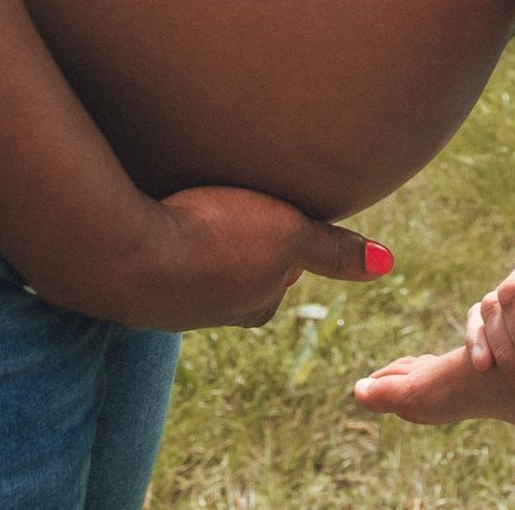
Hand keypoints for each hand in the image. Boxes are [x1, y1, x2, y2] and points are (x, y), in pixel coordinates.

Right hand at [78, 181, 392, 332]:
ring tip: (197, 204)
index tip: (274, 213)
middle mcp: (213, 311)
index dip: (281, 240)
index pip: (279, 275)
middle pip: (238, 274)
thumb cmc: (214, 239)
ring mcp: (171, 302)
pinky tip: (157, 213)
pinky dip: (164, 236)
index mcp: (253, 303)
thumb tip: (387, 263)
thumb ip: (333, 250)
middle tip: (235, 205)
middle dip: (239, 245)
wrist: (127, 254)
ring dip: (200, 239)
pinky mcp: (133, 282)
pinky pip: (159, 256)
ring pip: (198, 266)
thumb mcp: (287, 236)